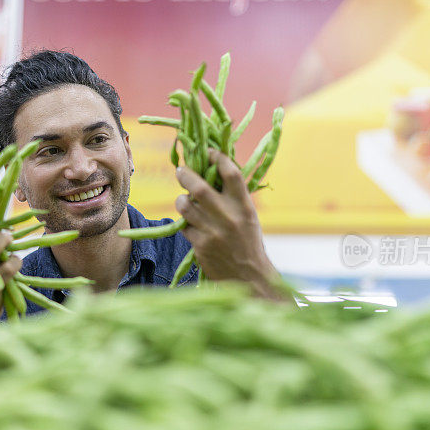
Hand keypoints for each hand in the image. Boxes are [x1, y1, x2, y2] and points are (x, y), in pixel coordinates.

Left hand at [175, 149, 284, 300]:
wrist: (249, 278)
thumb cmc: (249, 244)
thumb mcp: (248, 217)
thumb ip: (234, 197)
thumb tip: (213, 171)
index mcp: (244, 206)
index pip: (231, 173)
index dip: (218, 157)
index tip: (209, 152)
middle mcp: (229, 217)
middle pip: (199, 186)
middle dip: (185, 174)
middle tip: (181, 170)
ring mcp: (212, 232)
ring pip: (185, 205)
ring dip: (181, 199)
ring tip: (184, 200)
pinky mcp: (200, 245)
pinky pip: (184, 225)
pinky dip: (185, 221)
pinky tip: (190, 222)